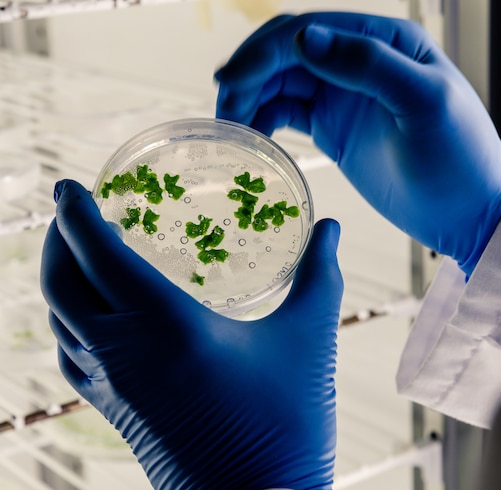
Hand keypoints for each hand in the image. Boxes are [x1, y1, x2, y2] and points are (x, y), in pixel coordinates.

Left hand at [41, 180, 342, 489]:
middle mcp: (123, 351)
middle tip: (73, 216)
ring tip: (78, 260)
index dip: (74, 211)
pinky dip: (67, 328)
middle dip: (58, 241)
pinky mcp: (117, 414)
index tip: (69, 186)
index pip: (96, 250)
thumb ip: (319, 275)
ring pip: (59, 322)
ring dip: (58, 283)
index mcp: (163, 322)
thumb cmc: (285, 422)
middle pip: (59, 284)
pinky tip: (89, 323)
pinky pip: (70, 359)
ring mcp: (113, 387)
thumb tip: (330, 227)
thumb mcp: (308, 339)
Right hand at [215, 13, 500, 276]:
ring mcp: (343, 96)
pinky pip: (288, 115)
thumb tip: (306, 38)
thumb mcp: (423, 104)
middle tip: (222, 111)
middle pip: (287, 55)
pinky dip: (265, 122)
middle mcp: (358, 62)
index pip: (310, 32)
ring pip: (282, 84)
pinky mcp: (334, 129)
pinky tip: (252, 140)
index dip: (264, 53)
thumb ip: (368, 66)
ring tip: (231, 131)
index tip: (230, 82)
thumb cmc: (457, 159)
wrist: (464, 211)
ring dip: (251, 100)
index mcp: (382, 43)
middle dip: (249, 76)